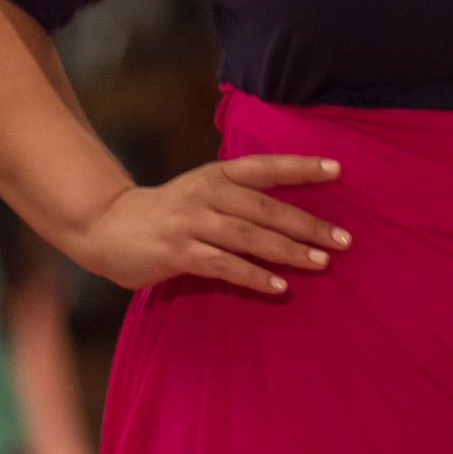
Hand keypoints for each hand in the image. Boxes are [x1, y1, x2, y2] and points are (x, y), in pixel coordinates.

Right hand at [79, 152, 351, 294]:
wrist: (109, 227)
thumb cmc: (169, 213)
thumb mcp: (203, 192)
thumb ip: (240, 197)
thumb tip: (294, 214)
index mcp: (216, 175)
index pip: (265, 167)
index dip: (301, 167)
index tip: (338, 170)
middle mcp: (206, 194)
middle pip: (265, 207)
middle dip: (307, 223)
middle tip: (344, 239)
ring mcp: (191, 223)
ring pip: (249, 236)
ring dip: (288, 250)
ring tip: (321, 262)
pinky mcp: (178, 253)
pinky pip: (224, 266)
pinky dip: (254, 276)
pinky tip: (279, 287)